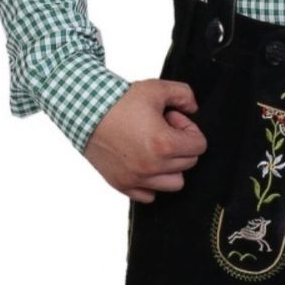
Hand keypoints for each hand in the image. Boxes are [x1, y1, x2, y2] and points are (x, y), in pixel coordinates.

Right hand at [84, 79, 206, 203]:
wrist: (84, 110)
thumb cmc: (118, 100)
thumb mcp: (156, 88)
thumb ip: (184, 95)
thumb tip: (194, 109)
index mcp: (164, 145)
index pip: (199, 146)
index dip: (189, 129)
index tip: (172, 119)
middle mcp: (151, 167)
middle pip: (188, 163)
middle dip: (180, 144)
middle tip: (161, 128)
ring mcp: (136, 178)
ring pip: (174, 183)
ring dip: (171, 166)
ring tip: (155, 148)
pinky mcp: (121, 184)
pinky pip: (149, 196)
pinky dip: (151, 183)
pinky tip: (143, 162)